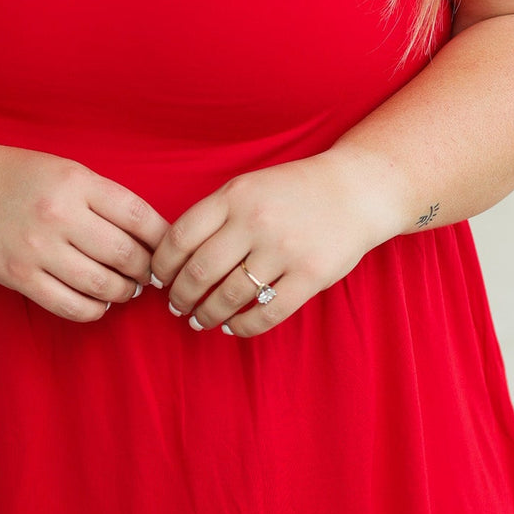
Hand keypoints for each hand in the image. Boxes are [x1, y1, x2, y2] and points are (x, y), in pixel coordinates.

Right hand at [0, 143, 169, 320]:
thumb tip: (152, 240)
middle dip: (145, 271)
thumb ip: (107, 199)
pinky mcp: (19, 276)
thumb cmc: (23, 177)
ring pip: (102, 284)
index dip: (162, 239)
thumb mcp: (69, 171)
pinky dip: (95, 309)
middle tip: (147, 274)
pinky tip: (99, 301)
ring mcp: (37, 248)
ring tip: (126, 288)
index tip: (167, 250)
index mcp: (77, 183)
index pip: (139, 217)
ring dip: (124, 292)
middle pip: (125, 254)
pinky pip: (70, 306)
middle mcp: (58, 214)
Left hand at [150, 150, 395, 336]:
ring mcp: (285, 249)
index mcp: (235, 196)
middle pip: (199, 272)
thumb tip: (171, 258)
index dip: (161, 265)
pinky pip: (267, 314)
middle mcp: (256, 221)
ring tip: (200, 320)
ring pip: (229, 297)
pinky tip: (231, 327)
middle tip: (176, 306)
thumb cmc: (293, 191)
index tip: (158, 279)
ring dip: (206, 315)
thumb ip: (214, 214)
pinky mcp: (311, 275)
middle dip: (180, 296)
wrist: (356, 190)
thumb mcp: (249, 186)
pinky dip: (242, 327)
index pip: (180, 237)